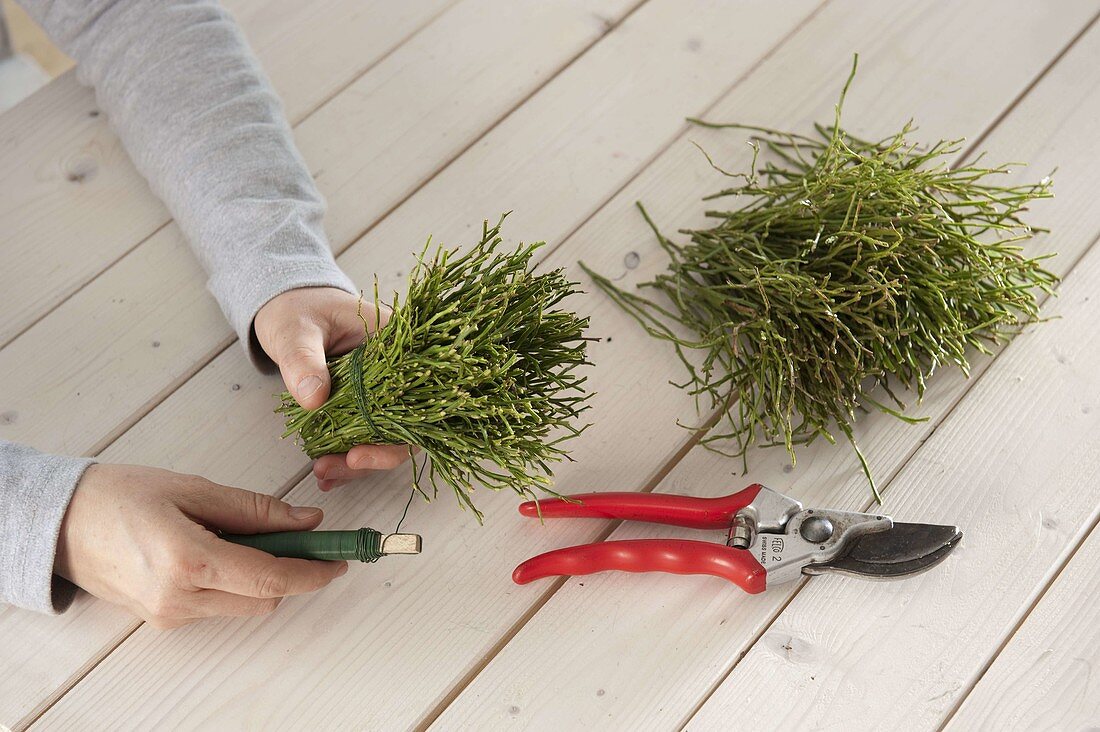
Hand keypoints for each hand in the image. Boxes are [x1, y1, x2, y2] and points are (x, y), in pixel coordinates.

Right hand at [56, 464, 347, 627]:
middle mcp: (179, 598)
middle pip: (263, 600)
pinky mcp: (162, 620)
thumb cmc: (120, 495)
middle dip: (291, 572)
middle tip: (302, 536)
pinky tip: (219, 550)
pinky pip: (217, 606)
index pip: (270, 580)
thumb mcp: (194, 489)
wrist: (60, 521)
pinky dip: (233, 582)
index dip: (312, 573)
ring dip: (261, 577)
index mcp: (188, 560)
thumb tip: (307, 520)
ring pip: (242, 606)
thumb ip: (256, 510)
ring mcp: (169, 614)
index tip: (339, 561)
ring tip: (247, 536)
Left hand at [254, 287, 408, 489]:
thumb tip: (314, 399)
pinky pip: (363, 435)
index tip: (362, 452)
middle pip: (406, 423)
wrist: (286, 308)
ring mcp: (381, 389)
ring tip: (323, 472)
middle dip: (376, 455)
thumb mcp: (295, 330)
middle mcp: (397, 370)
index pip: (416, 394)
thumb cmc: (297, 309)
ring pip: (384, 435)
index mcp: (395, 343)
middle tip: (342, 466)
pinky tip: (326, 472)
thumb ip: (304, 360)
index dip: (399, 433)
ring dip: (357, 461)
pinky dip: (345, 457)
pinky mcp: (363, 403)